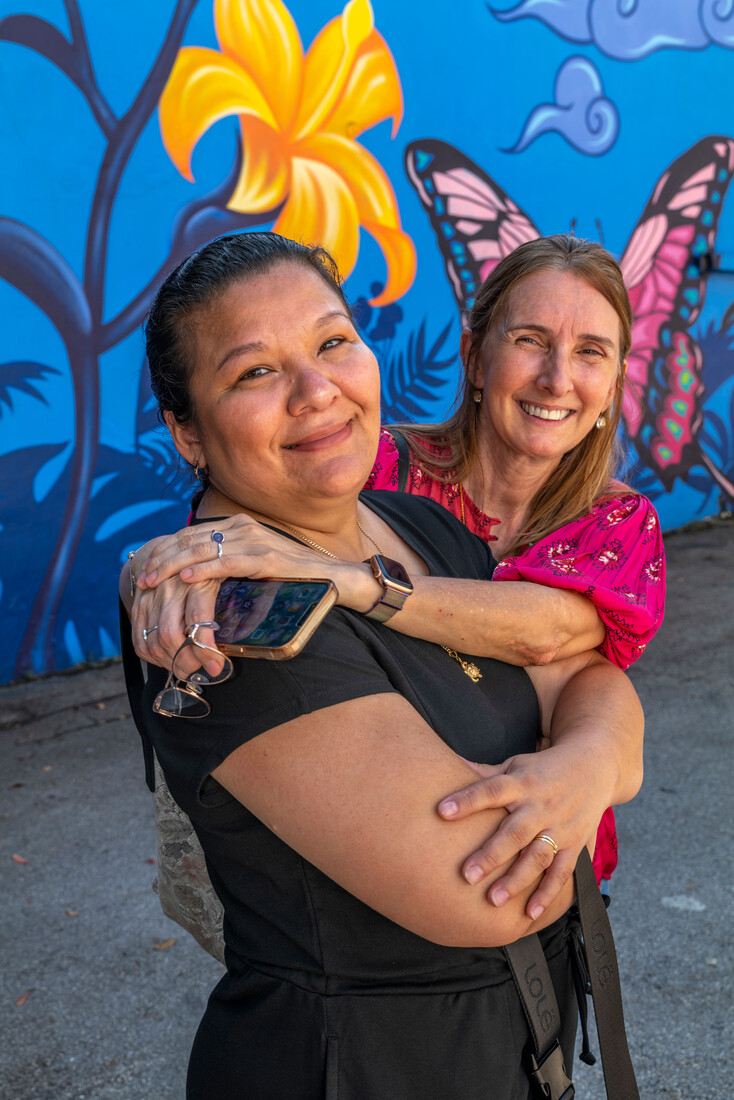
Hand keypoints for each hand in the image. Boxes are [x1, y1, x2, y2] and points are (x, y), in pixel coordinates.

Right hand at [131, 573, 223, 677]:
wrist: (175, 550)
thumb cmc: (206, 572)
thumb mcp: (223, 584)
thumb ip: (227, 611)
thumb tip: (223, 656)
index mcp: (197, 582)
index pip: (198, 621)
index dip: (205, 649)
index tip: (216, 667)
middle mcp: (170, 590)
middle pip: (170, 636)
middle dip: (187, 661)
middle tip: (202, 670)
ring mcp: (150, 598)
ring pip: (154, 642)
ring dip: (171, 663)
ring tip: (189, 667)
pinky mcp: (138, 606)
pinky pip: (140, 642)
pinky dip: (154, 658)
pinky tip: (169, 659)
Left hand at [138, 514, 377, 610]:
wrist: (335, 579)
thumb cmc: (293, 577)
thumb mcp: (254, 566)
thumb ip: (229, 563)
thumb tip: (197, 577)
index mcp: (238, 525)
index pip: (191, 534)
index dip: (164, 550)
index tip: (144, 568)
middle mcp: (243, 526)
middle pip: (191, 539)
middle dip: (162, 558)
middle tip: (140, 577)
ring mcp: (255, 540)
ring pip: (203, 549)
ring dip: (173, 566)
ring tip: (153, 580)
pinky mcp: (267, 557)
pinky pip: (228, 562)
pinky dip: (204, 570)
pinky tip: (186, 578)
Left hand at [437, 745, 605, 920]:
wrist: (595, 767)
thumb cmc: (544, 769)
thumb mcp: (516, 764)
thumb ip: (484, 774)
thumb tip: (449, 766)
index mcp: (521, 783)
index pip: (491, 790)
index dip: (467, 800)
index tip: (442, 812)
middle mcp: (540, 806)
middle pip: (514, 832)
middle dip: (491, 854)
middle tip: (466, 875)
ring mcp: (559, 827)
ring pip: (537, 857)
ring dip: (517, 880)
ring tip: (493, 900)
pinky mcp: (574, 844)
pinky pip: (562, 872)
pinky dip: (548, 893)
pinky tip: (530, 913)